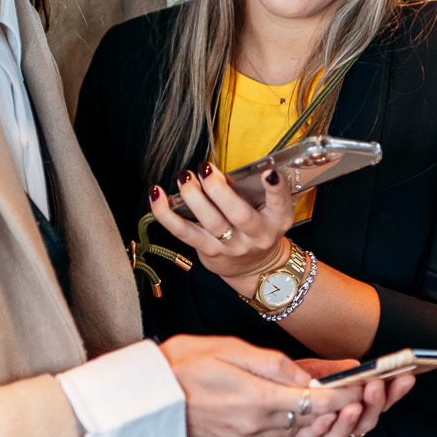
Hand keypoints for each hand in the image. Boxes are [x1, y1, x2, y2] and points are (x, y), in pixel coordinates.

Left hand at [147, 162, 295, 282]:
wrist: (255, 267)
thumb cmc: (259, 227)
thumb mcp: (270, 210)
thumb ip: (255, 190)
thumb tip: (219, 169)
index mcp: (277, 220)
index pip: (280, 203)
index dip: (275, 189)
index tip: (268, 173)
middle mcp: (257, 235)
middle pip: (239, 214)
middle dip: (219, 189)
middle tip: (204, 168)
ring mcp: (232, 246)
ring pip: (211, 222)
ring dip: (193, 196)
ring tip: (184, 176)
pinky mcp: (209, 252)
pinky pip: (184, 232)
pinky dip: (167, 214)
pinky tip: (156, 195)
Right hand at [160, 335, 361, 436]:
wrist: (146, 395)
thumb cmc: (182, 364)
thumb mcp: (231, 349)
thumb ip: (273, 364)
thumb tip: (304, 376)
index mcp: (257, 399)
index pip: (315, 403)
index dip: (343, 397)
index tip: (360, 389)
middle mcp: (253, 426)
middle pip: (307, 422)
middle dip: (331, 411)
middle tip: (350, 396)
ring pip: (289, 435)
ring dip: (308, 421)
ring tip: (323, 406)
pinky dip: (280, 429)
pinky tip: (282, 415)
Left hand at [256, 360, 414, 436]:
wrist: (252, 406)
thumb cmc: (285, 387)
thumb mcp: (313, 372)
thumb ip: (338, 372)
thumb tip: (360, 366)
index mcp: (346, 409)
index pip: (377, 403)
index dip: (394, 392)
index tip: (405, 377)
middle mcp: (336, 429)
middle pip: (365, 423)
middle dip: (374, 404)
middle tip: (378, 387)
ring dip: (349, 420)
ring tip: (354, 402)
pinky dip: (320, 430)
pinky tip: (325, 416)